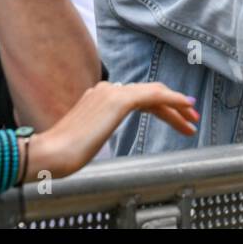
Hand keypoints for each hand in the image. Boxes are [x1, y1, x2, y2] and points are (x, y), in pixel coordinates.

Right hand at [28, 82, 197, 178]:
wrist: (50, 154)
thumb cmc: (62, 153)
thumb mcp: (87, 137)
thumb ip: (97, 130)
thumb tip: (96, 136)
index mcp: (99, 97)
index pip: (138, 98)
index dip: (161, 107)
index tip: (177, 119)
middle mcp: (107, 90)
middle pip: (150, 94)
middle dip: (173, 106)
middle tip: (191, 119)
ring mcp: (112, 93)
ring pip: (155, 94)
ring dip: (176, 107)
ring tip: (192, 120)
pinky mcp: (119, 101)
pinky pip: (154, 96)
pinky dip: (173, 100)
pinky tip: (186, 106)